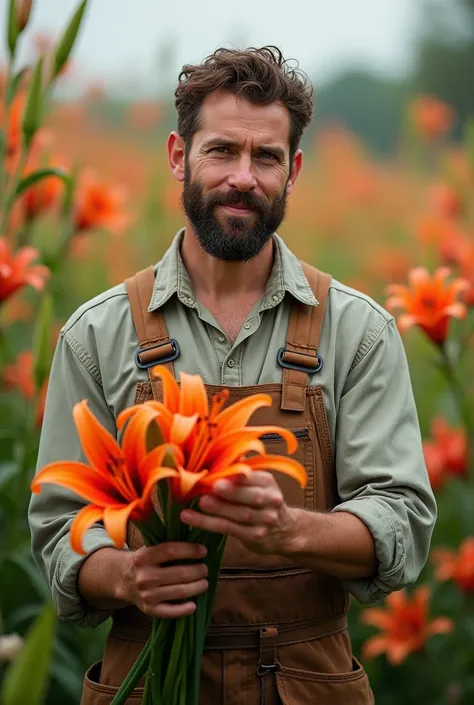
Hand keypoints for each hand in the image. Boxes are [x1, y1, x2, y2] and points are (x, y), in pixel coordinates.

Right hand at [121, 542, 208, 617]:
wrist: (123, 579)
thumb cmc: (144, 561)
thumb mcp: (149, 548)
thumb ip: (168, 545)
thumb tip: (196, 537)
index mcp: (144, 557)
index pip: (171, 551)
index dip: (190, 550)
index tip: (203, 550)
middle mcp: (144, 576)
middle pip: (180, 573)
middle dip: (198, 570)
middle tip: (205, 568)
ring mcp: (147, 594)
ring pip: (180, 591)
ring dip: (197, 587)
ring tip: (204, 583)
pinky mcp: (149, 609)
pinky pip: (170, 611)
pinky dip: (184, 609)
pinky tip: (193, 604)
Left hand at [180, 471, 296, 555]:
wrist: (284, 530)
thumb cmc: (261, 501)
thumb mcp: (257, 483)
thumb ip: (240, 470)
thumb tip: (216, 449)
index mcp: (268, 482)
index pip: (252, 477)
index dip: (236, 475)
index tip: (218, 471)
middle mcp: (271, 500)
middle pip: (252, 496)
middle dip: (231, 492)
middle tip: (211, 487)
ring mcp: (266, 520)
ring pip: (241, 514)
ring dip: (217, 509)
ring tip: (198, 503)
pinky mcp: (256, 536)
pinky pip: (230, 529)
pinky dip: (210, 523)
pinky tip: (193, 519)